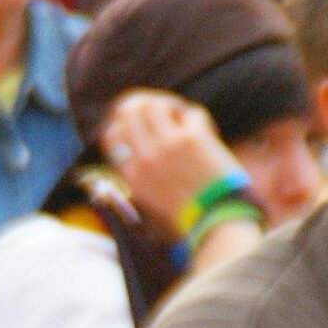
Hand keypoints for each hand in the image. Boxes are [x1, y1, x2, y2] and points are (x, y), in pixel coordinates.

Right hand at [100, 90, 244, 233]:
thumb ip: (139, 175)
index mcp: (131, 175)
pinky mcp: (192, 138)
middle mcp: (144, 158)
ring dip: (170, 107)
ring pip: (156, 105)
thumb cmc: (188, 216)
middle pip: (130, 112)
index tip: (142, 124)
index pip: (112, 134)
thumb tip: (137, 149)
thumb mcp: (150, 201)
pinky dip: (198, 120)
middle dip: (147, 108)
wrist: (216, 222)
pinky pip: (191, 113)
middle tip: (166, 115)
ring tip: (184, 120)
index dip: (126, 124)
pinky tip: (207, 133)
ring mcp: (167, 146)